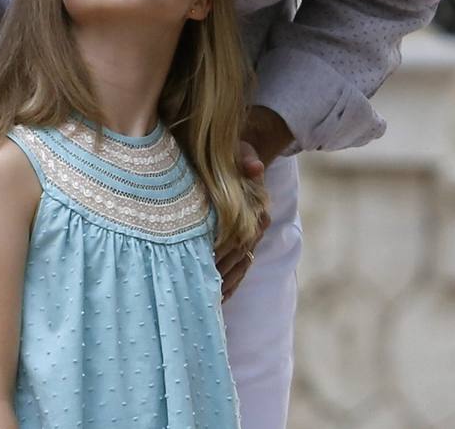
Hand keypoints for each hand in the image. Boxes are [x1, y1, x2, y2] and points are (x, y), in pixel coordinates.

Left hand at [215, 139, 269, 301]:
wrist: (239, 156)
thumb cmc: (234, 152)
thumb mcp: (239, 150)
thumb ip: (244, 156)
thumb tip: (254, 166)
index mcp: (256, 208)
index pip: (240, 236)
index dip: (221, 251)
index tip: (203, 264)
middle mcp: (256, 227)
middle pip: (237, 257)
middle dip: (218, 276)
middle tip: (198, 293)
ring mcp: (250, 238)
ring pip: (238, 268)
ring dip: (223, 286)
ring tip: (205, 306)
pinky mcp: (242, 244)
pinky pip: (238, 271)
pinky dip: (228, 287)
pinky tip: (215, 303)